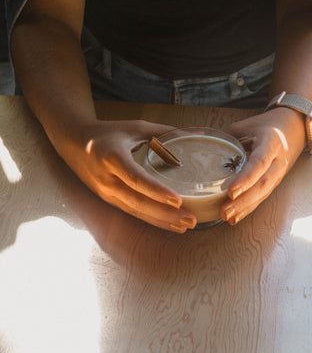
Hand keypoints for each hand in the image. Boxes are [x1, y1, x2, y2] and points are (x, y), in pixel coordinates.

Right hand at [59, 119, 196, 232]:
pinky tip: (170, 224)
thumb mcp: (135, 127)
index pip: (136, 178)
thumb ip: (165, 131)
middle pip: (138, 202)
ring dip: (162, 221)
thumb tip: (196, 134)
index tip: (177, 199)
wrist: (74, 142)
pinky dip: (152, 219)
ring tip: (186, 225)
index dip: (157, 191)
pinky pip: (133, 212)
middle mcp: (107, 179)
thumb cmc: (108, 133)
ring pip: (136, 211)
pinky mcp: (108, 200)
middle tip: (191, 219)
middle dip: (166, 213)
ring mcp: (106, 193)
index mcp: (113, 158)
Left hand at [220, 108, 305, 224]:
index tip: (231, 191)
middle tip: (224, 210)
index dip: (246, 178)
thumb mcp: (245, 126)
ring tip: (227, 216)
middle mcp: (278, 161)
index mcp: (271, 143)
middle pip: (262, 184)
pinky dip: (248, 209)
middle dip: (243, 200)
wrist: (290, 131)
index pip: (260, 163)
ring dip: (245, 208)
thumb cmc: (263, 127)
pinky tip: (235, 217)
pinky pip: (261, 198)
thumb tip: (196, 141)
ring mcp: (278, 174)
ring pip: (263, 194)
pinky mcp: (274, 183)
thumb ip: (225, 137)